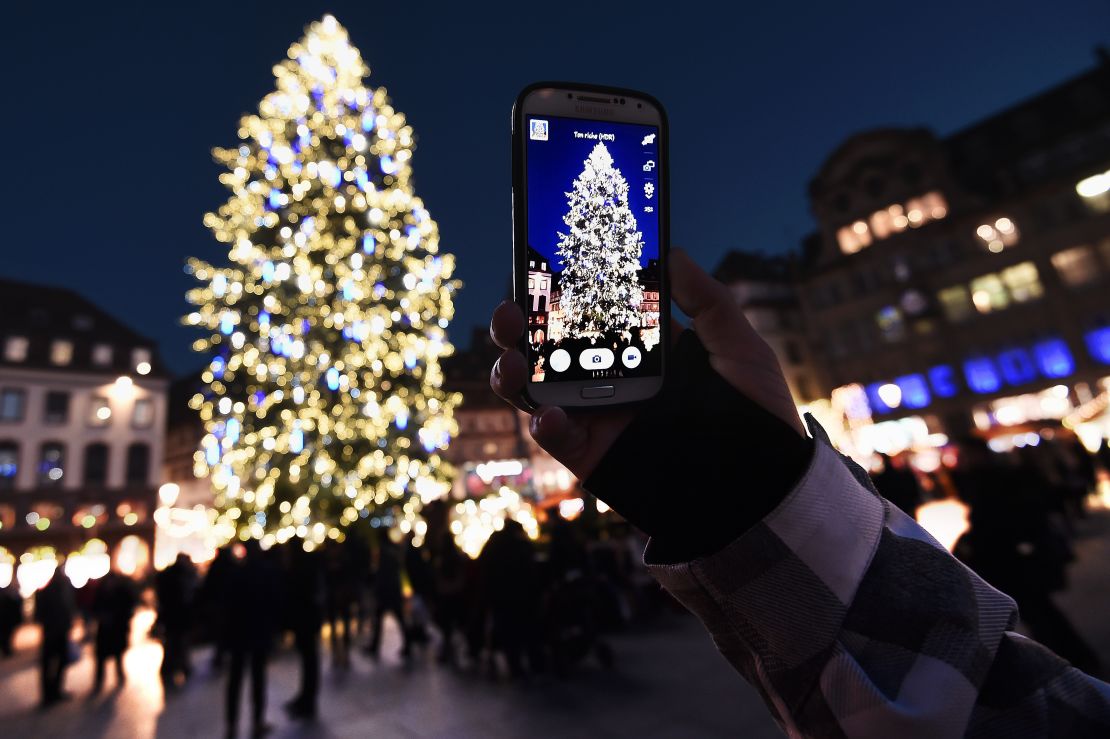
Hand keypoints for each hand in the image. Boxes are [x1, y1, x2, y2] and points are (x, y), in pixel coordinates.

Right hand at [489, 249, 802, 481]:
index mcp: (638, 348)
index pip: (588, 311)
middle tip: (512, 311)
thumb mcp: (739, 348)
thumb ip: (707, 300)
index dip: (559, 290)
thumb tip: (673, 253)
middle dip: (519, 326)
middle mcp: (610, 379)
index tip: (540, 265)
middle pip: (548, 347)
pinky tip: (549, 414)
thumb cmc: (757, 414)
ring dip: (511, 372)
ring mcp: (598, 418)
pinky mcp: (594, 456)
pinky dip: (544, 425)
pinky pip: (556, 439)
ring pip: (536, 389)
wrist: (762, 486)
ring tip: (512, 360)